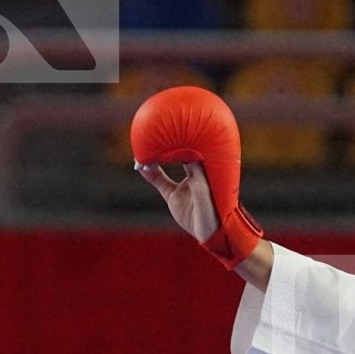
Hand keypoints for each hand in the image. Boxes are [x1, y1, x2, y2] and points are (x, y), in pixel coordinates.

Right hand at [129, 86, 262, 269]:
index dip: (193, 132)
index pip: (199, 146)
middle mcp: (196, 173)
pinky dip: (149, 172)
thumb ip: (198, 181)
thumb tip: (189, 160)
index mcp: (207, 170)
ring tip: (147, 139)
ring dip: (159, 152)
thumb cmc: (215, 215)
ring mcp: (184, 184)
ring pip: (169, 162)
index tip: (185, 118)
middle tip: (165, 121)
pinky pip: (159, 180)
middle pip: (184, 148)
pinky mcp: (173, 196)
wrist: (211, 235)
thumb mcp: (206, 197)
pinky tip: (139, 164)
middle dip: (176, 135)